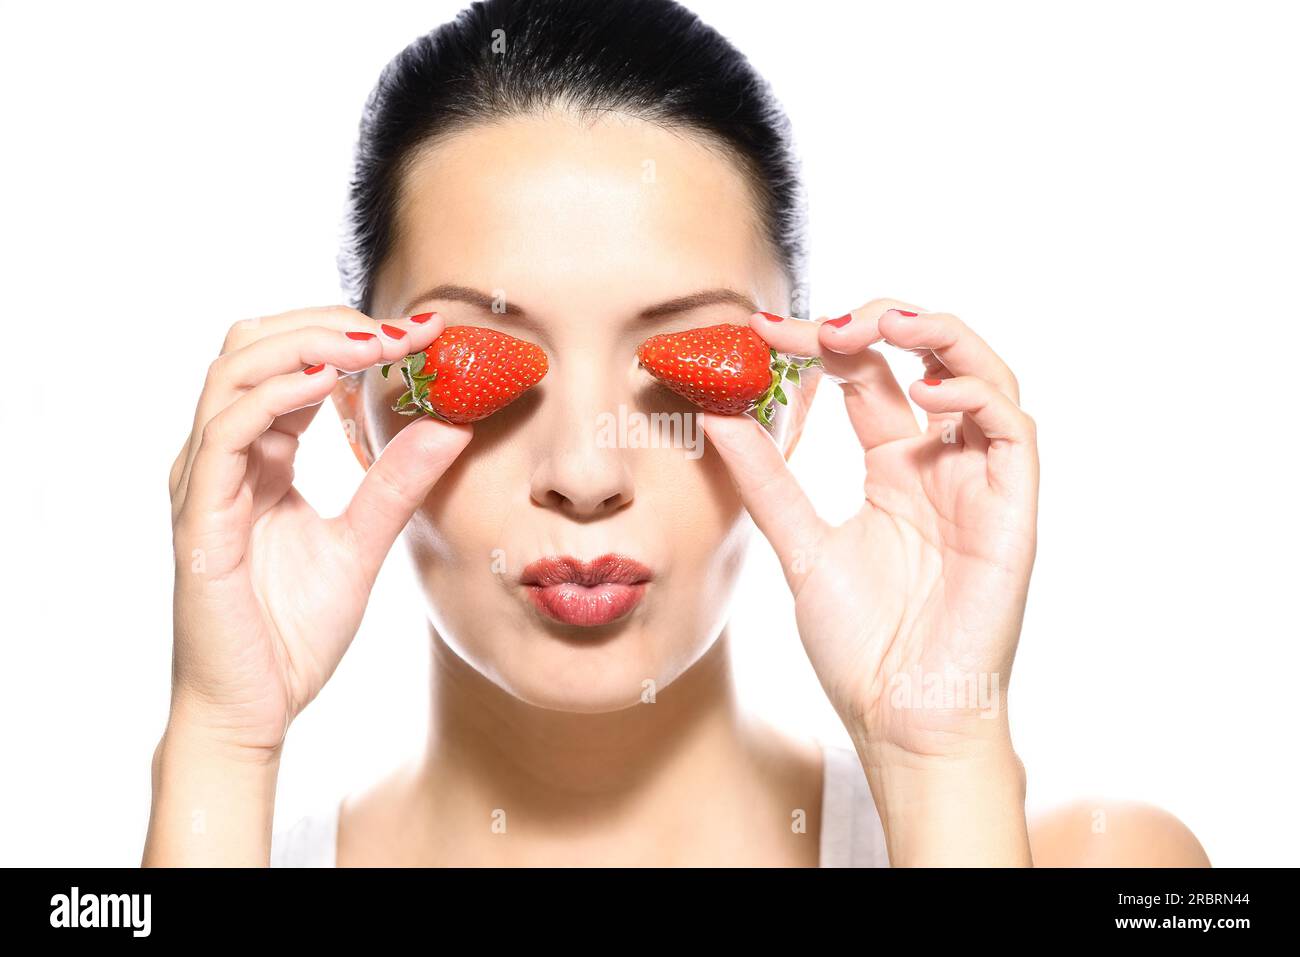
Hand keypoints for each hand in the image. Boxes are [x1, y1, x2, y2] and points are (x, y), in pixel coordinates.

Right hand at [167, 306, 470, 756]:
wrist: (254, 710)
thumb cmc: (291, 633)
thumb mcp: (362, 545)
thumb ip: (398, 485)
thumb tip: (453, 426)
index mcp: (258, 458)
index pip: (288, 365)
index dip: (349, 337)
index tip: (420, 334)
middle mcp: (222, 458)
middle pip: (251, 347)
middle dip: (326, 325)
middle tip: (401, 329)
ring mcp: (203, 482)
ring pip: (233, 373)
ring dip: (307, 345)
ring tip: (376, 345)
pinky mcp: (198, 516)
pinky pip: (225, 432)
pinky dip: (275, 396)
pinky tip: (328, 384)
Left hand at [700, 300, 1038, 761]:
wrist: (902, 719)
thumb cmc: (861, 647)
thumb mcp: (800, 546)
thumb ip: (765, 478)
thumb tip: (715, 411)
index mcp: (894, 468)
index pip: (867, 377)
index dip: (823, 345)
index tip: (764, 331)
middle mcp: (941, 464)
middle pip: (929, 358)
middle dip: (880, 322)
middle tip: (822, 321)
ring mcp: (982, 483)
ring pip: (984, 376)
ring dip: (939, 336)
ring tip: (880, 323)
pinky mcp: (1014, 511)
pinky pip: (1013, 432)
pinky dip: (976, 397)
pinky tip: (926, 392)